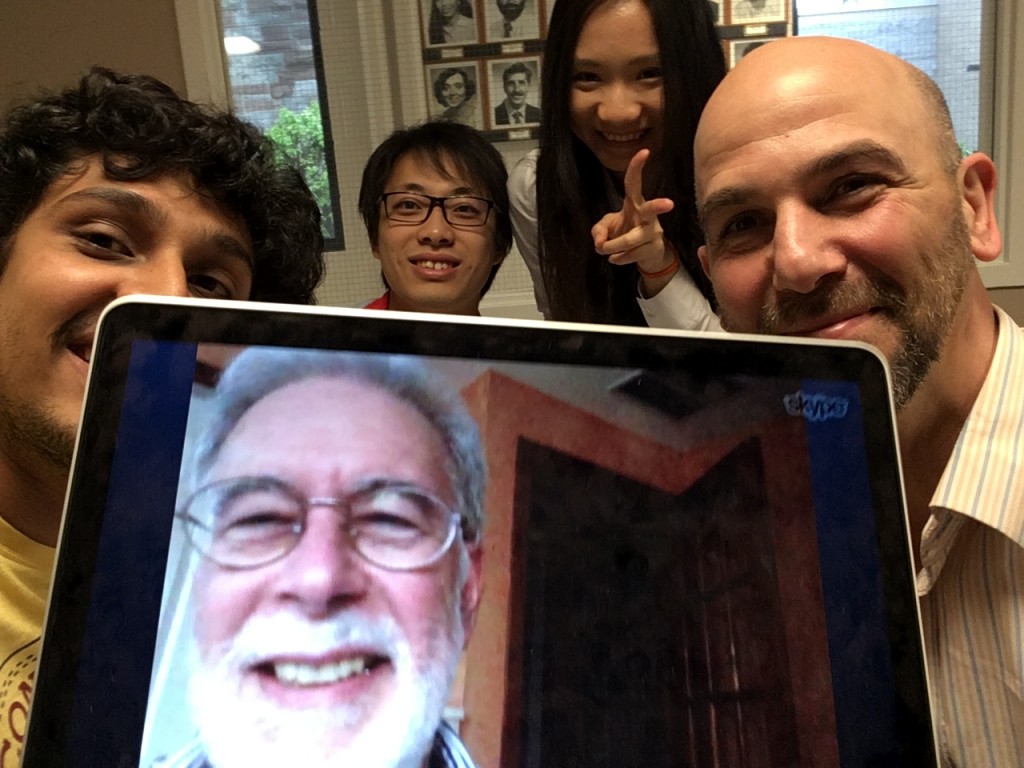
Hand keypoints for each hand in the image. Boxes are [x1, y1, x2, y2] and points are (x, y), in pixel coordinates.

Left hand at [591, 149, 675, 274]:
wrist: (646, 254)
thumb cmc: (625, 231)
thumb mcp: (607, 227)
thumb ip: (598, 230)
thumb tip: (599, 242)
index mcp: (635, 203)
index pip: (634, 183)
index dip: (637, 168)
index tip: (644, 151)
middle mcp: (647, 216)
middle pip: (651, 209)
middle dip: (658, 206)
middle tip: (669, 204)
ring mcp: (653, 232)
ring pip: (630, 240)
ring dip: (612, 246)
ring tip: (603, 250)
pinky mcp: (654, 248)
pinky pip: (631, 255)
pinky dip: (618, 258)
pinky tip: (615, 258)